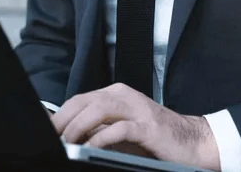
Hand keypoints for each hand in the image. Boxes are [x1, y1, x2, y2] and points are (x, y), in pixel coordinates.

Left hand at [50, 83, 220, 170]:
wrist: (194, 142)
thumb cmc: (154, 139)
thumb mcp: (120, 131)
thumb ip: (97, 129)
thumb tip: (68, 137)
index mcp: (115, 94)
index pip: (79, 100)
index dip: (59, 115)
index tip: (46, 131)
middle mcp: (124, 96)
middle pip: (84, 102)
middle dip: (63, 120)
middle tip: (50, 137)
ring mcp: (137, 109)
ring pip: (99, 110)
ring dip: (78, 127)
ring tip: (67, 143)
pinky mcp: (148, 126)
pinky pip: (120, 128)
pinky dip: (102, 137)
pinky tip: (91, 147)